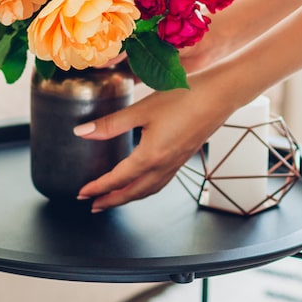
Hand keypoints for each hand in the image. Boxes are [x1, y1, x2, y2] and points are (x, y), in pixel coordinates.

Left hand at [74, 71, 235, 210]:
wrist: (219, 95)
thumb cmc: (183, 98)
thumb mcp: (141, 109)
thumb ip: (110, 124)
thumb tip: (82, 133)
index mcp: (150, 157)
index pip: (117, 180)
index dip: (98, 188)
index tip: (82, 193)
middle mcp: (163, 166)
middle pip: (132, 193)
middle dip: (111, 201)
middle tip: (93, 205)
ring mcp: (175, 164)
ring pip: (148, 190)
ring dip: (128, 198)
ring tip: (114, 199)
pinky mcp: (183, 158)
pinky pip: (160, 182)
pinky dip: (145, 189)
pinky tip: (143, 183)